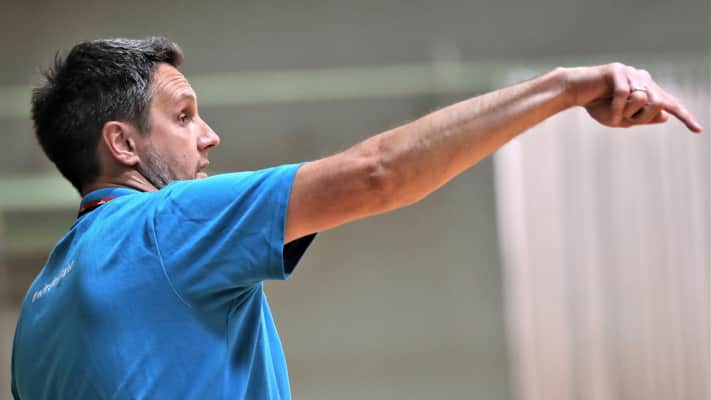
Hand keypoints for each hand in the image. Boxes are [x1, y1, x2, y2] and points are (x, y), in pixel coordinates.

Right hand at [562, 63, 702, 132]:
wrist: (572, 92)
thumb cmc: (596, 105)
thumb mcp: (621, 118)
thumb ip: (642, 118)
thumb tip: (665, 117)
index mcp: (645, 88)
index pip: (668, 102)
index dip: (684, 115)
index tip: (697, 129)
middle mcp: (642, 77)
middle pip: (657, 103)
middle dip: (640, 117)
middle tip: (620, 120)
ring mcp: (631, 72)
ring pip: (643, 98)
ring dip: (627, 112)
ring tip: (612, 115)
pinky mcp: (617, 70)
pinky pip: (624, 94)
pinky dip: (617, 108)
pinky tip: (609, 113)